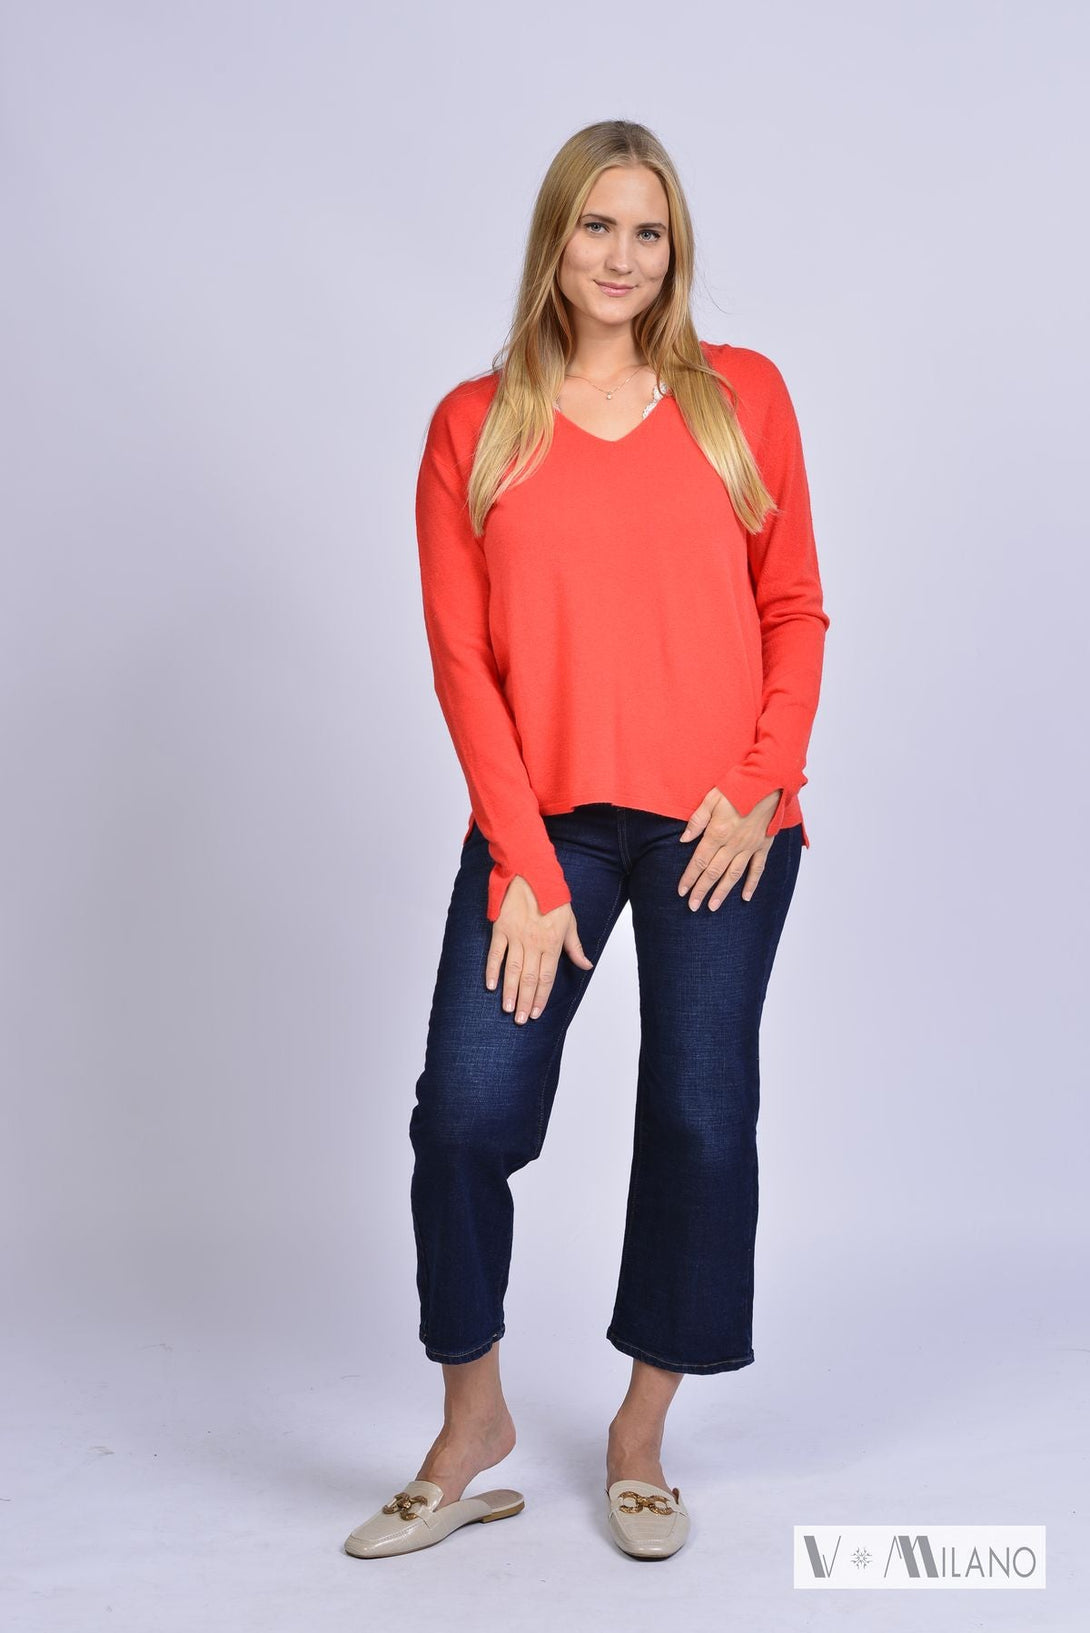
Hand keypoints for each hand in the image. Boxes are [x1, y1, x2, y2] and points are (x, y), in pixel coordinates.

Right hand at [486, 877, 593, 1023]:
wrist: (531, 873)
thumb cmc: (552, 896)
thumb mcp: (570, 921)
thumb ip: (575, 947)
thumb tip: (586, 965)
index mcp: (552, 943)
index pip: (547, 977)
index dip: (542, 997)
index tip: (537, 1013)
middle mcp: (534, 943)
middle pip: (530, 979)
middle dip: (526, 1001)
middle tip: (520, 1020)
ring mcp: (516, 936)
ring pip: (513, 970)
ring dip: (510, 992)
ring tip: (508, 1009)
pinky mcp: (501, 929)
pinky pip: (495, 953)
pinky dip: (492, 970)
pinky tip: (490, 985)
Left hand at [677, 786, 781, 909]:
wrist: (768, 782)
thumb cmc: (738, 786)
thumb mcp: (711, 798)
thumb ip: (697, 820)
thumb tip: (684, 839)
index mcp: (717, 833)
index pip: (699, 861)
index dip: (689, 877)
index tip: (681, 891)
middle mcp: (733, 844)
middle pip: (713, 872)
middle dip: (701, 890)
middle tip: (693, 906)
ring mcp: (749, 847)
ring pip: (733, 875)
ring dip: (721, 892)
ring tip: (712, 907)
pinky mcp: (763, 845)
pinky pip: (757, 869)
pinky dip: (751, 884)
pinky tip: (745, 897)